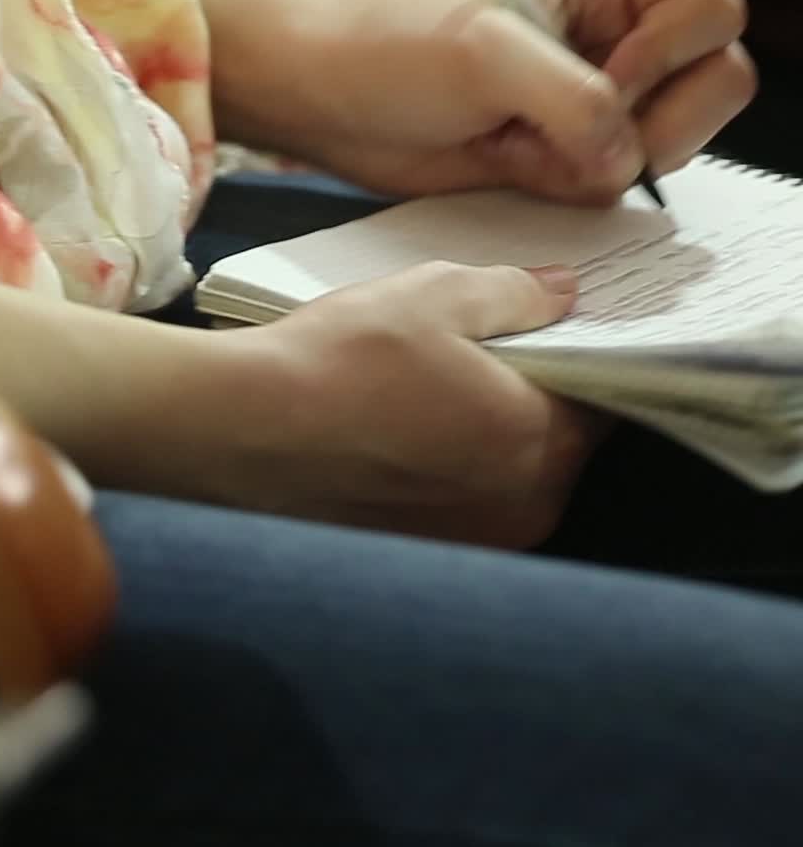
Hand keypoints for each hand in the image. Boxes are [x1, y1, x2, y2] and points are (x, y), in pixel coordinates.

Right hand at [221, 260, 600, 548]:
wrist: (243, 431)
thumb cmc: (341, 359)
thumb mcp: (433, 294)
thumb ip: (515, 292)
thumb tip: (566, 292)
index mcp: (538, 439)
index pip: (603, 395)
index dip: (582, 356)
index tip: (554, 332)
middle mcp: (522, 506)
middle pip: (560, 443)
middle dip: (533, 399)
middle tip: (481, 356)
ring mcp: (474, 541)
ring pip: (511, 477)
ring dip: (489, 440)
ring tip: (430, 394)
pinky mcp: (424, 555)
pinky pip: (464, 505)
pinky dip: (447, 473)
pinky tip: (398, 435)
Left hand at [294, 0, 753, 202]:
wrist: (336, 104)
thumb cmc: (393, 52)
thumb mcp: (486, 56)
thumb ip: (575, 100)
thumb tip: (627, 158)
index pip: (711, 13)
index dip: (667, 60)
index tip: (600, 82)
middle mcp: (621, 25)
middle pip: (716, 82)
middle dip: (650, 123)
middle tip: (567, 130)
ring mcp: (603, 90)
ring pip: (674, 141)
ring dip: (601, 160)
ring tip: (523, 140)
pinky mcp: (577, 143)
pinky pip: (621, 179)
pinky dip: (574, 185)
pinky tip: (514, 160)